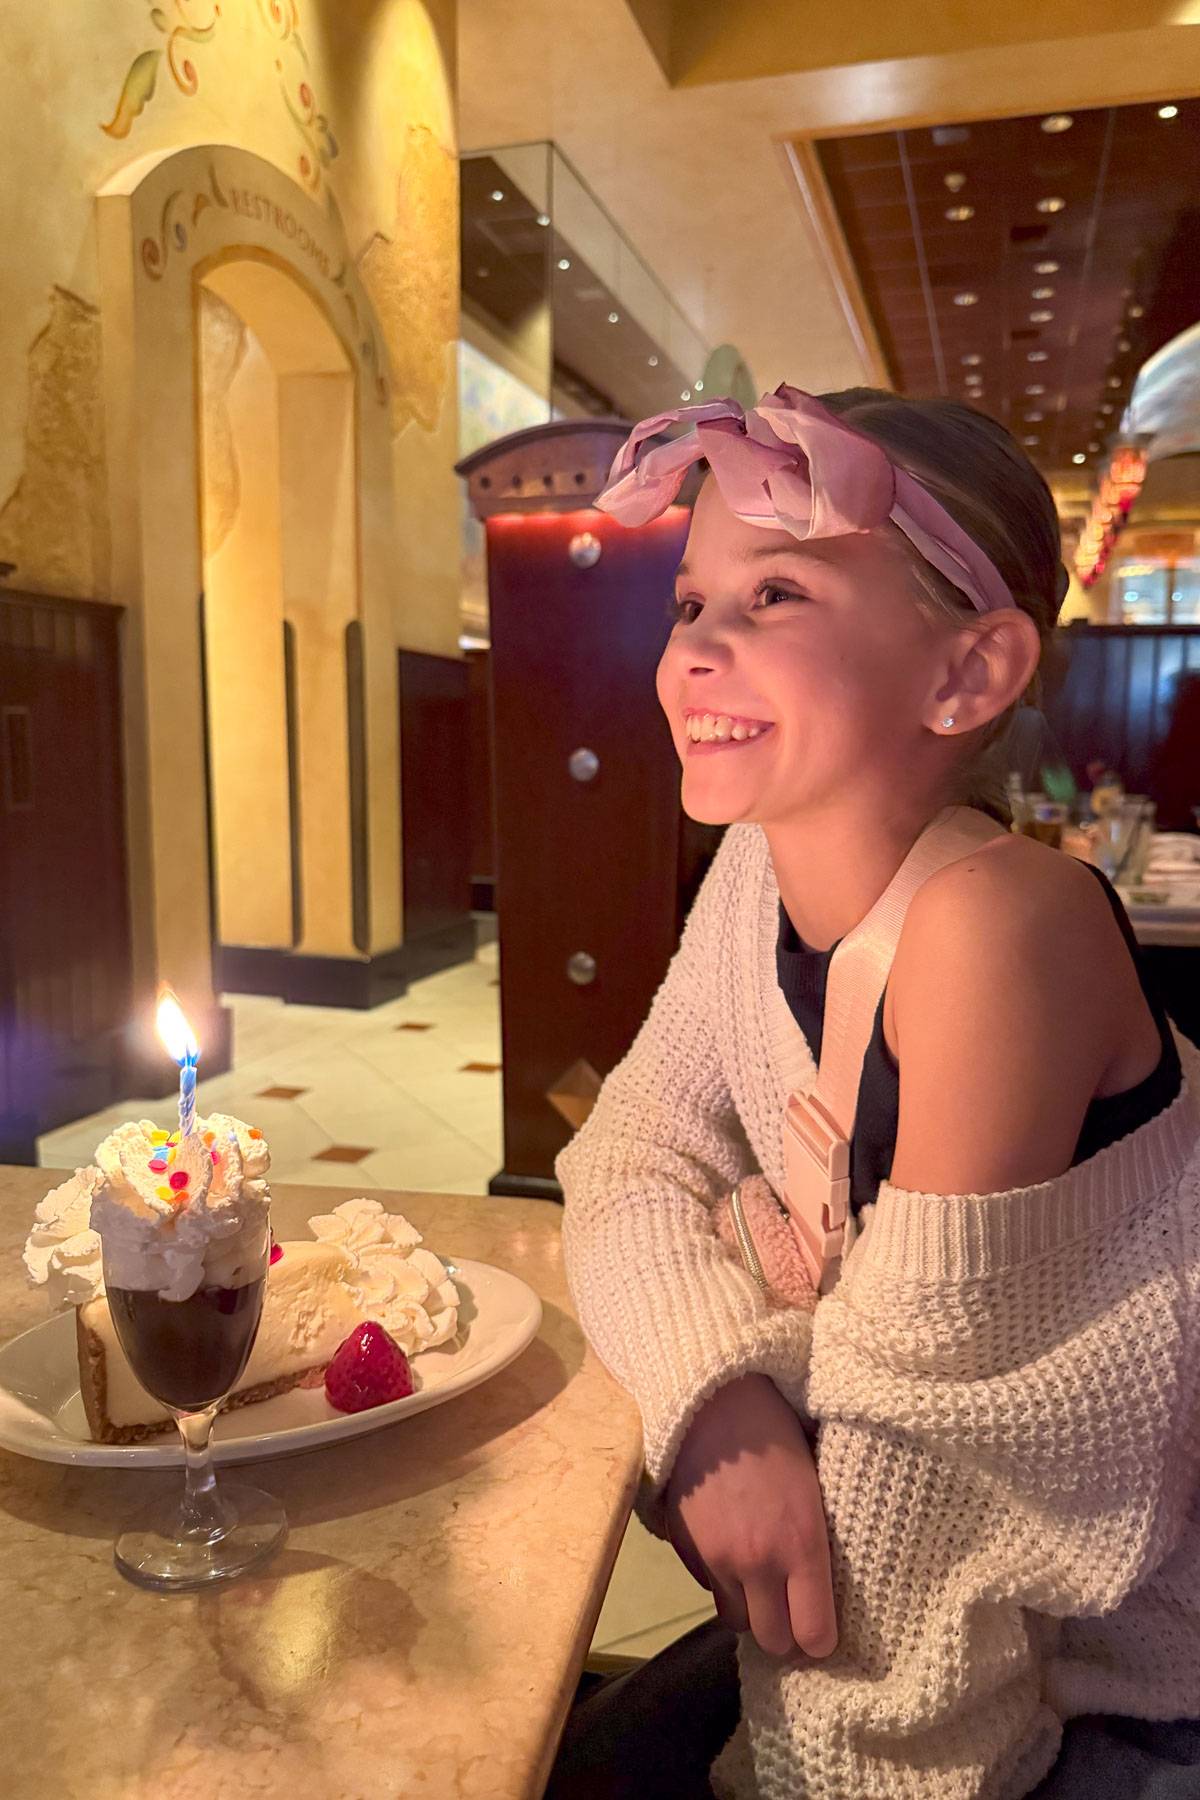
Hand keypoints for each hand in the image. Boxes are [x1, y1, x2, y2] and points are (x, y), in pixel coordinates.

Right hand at [664, 1374, 836, 1659]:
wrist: (712, 1397)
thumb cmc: (777, 1428)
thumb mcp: (815, 1481)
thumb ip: (817, 1536)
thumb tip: (829, 1576)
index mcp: (803, 1543)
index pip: (814, 1632)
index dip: (820, 1638)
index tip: (822, 1628)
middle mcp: (759, 1562)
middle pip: (772, 1639)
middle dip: (784, 1632)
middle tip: (791, 1611)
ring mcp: (716, 1558)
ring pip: (736, 1619)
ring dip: (749, 1607)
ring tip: (759, 1581)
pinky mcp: (685, 1548)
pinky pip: (707, 1587)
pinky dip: (720, 1579)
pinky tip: (729, 1548)